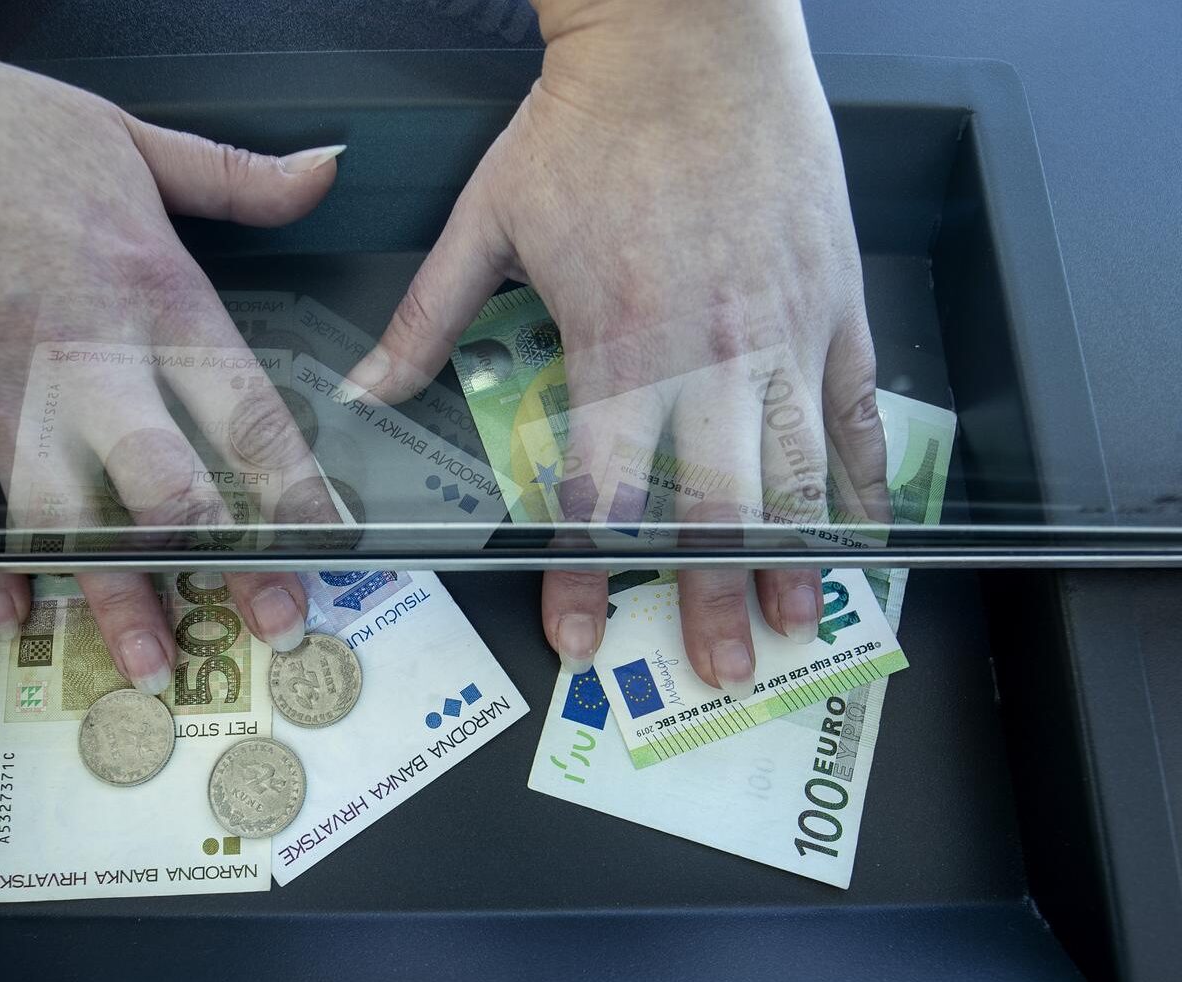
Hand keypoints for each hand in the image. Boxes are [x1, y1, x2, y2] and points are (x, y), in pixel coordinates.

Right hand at [0, 0, 343, 691]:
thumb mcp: (128, 136)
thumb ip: (235, 175)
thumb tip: (325, 167)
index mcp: (151, 292)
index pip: (247, 413)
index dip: (297, 493)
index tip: (330, 550)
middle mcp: (81, 360)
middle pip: (164, 490)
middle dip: (222, 570)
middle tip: (265, 626)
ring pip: (63, 524)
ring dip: (110, 600)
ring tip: (150, 666)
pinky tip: (13, 617)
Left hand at [342, 0, 888, 692]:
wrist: (689, 36)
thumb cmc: (592, 125)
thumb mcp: (486, 221)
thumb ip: (423, 321)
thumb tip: (361, 390)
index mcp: (619, 344)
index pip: (598, 496)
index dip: (584, 579)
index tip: (576, 636)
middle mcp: (708, 354)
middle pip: (712, 510)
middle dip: (707, 601)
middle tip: (706, 670)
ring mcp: (782, 331)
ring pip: (799, 475)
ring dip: (796, 563)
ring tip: (793, 628)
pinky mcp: (833, 300)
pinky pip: (858, 409)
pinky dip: (866, 478)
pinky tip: (867, 531)